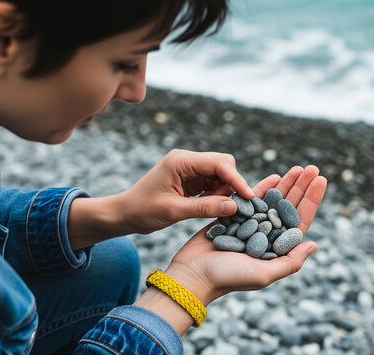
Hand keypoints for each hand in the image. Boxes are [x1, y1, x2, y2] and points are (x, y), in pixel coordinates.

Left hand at [116, 149, 253, 233]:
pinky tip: (209, 207)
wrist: (124, 213)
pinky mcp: (189, 179)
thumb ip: (205, 207)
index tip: (249, 197)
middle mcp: (186, 159)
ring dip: (223, 191)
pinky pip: (212, 182)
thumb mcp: (174, 211)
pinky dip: (216, 194)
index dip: (237, 179)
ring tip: (213, 208)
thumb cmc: (143, 210)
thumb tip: (235, 206)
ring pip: (220, 174)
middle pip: (224, 164)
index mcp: (181, 160)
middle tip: (226, 206)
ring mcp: (188, 168)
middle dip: (230, 184)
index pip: (219, 163)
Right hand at [165, 165, 326, 305]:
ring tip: (299, 168)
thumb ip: (290, 261)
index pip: (299, 221)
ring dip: (286, 184)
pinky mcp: (233, 217)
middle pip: (288, 207)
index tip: (321, 180)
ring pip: (273, 200)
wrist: (193, 274)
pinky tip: (275, 176)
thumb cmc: (228, 278)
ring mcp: (250, 225)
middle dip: (301, 187)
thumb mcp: (263, 274)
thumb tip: (315, 244)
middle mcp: (266, 236)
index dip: (311, 200)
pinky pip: (251, 199)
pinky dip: (263, 187)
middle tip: (313, 168)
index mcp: (276, 249)